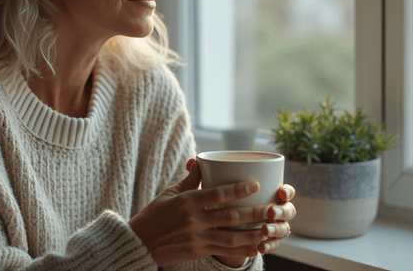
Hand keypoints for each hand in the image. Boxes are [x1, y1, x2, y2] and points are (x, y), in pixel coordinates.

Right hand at [129, 158, 277, 266]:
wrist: (140, 242)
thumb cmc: (155, 214)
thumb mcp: (170, 193)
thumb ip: (190, 180)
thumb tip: (201, 160)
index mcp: (186, 202)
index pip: (216, 194)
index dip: (237, 189)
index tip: (255, 184)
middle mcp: (193, 221)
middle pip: (229, 216)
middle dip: (254, 213)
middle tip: (272, 208)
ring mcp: (196, 238)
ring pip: (231, 237)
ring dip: (253, 234)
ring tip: (271, 229)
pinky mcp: (197, 251)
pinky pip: (224, 251)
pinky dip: (242, 250)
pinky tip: (257, 247)